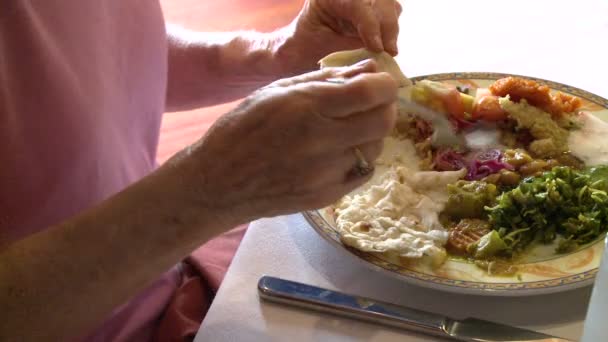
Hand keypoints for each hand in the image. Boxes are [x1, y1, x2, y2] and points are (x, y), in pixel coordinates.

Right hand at [174, 60, 397, 225]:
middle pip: (383, 121)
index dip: (385, 84)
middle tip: (370, 105)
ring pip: (376, 147)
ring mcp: (326, 173)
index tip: (380, 83)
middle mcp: (321, 141)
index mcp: (306, 107)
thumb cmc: (242, 129)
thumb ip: (326, 78)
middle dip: (384, 107)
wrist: (219, 183)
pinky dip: (360, 158)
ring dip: (371, 134)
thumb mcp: (277, 91)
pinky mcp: (327, 196)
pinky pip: (364, 172)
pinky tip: (340, 153)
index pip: (371, 92)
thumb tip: (369, 68)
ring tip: (347, 130)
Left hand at [279, 0, 402, 72]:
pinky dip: (390, 29)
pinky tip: (385, 46)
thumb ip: (351, 47)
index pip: (358, 4)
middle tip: (389, 51)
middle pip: (380, 0)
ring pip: (389, 5)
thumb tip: (379, 52)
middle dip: (387, 25)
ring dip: (391, 27)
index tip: (377, 48)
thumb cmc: (306, 48)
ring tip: (388, 50)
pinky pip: (391, 13)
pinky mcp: (371, 8)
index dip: (371, 25)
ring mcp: (361, 0)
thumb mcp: (324, 47)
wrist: (300, 49)